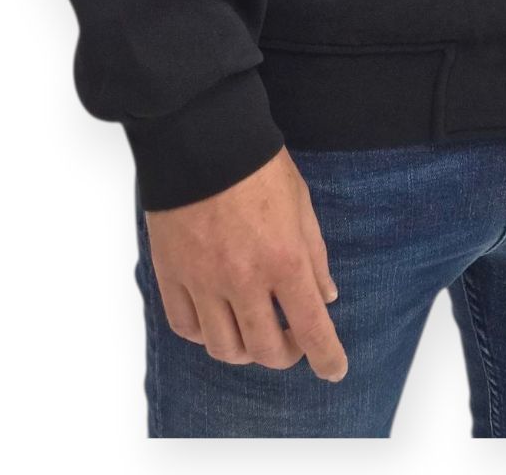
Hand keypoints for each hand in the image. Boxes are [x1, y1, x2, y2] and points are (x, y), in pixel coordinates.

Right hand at [143, 148, 347, 380]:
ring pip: (224, 348)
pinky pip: (185, 327)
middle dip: (287, 354)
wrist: (202, 136)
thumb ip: (315, 255)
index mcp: (284, 259)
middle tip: (292, 340)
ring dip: (246, 350)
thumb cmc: (258, 165)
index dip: (327, 357)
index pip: (312, 328)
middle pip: (267, 350)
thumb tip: (325, 297)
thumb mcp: (301, 204)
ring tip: (254, 330)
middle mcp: (243, 278)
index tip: (334, 369)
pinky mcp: (171, 273)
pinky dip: (204, 333)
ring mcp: (203, 280)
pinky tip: (217, 319)